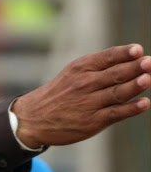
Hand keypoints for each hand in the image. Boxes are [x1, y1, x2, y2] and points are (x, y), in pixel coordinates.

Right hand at [13, 44, 150, 147]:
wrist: (33, 119)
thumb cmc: (59, 94)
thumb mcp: (72, 74)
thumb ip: (100, 67)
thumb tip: (135, 59)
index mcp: (80, 68)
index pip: (107, 58)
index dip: (124, 53)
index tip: (138, 50)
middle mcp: (84, 84)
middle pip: (115, 74)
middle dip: (135, 68)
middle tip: (149, 63)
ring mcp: (88, 103)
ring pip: (117, 93)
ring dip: (134, 86)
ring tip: (148, 79)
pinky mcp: (92, 122)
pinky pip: (114, 113)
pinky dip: (130, 109)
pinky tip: (144, 103)